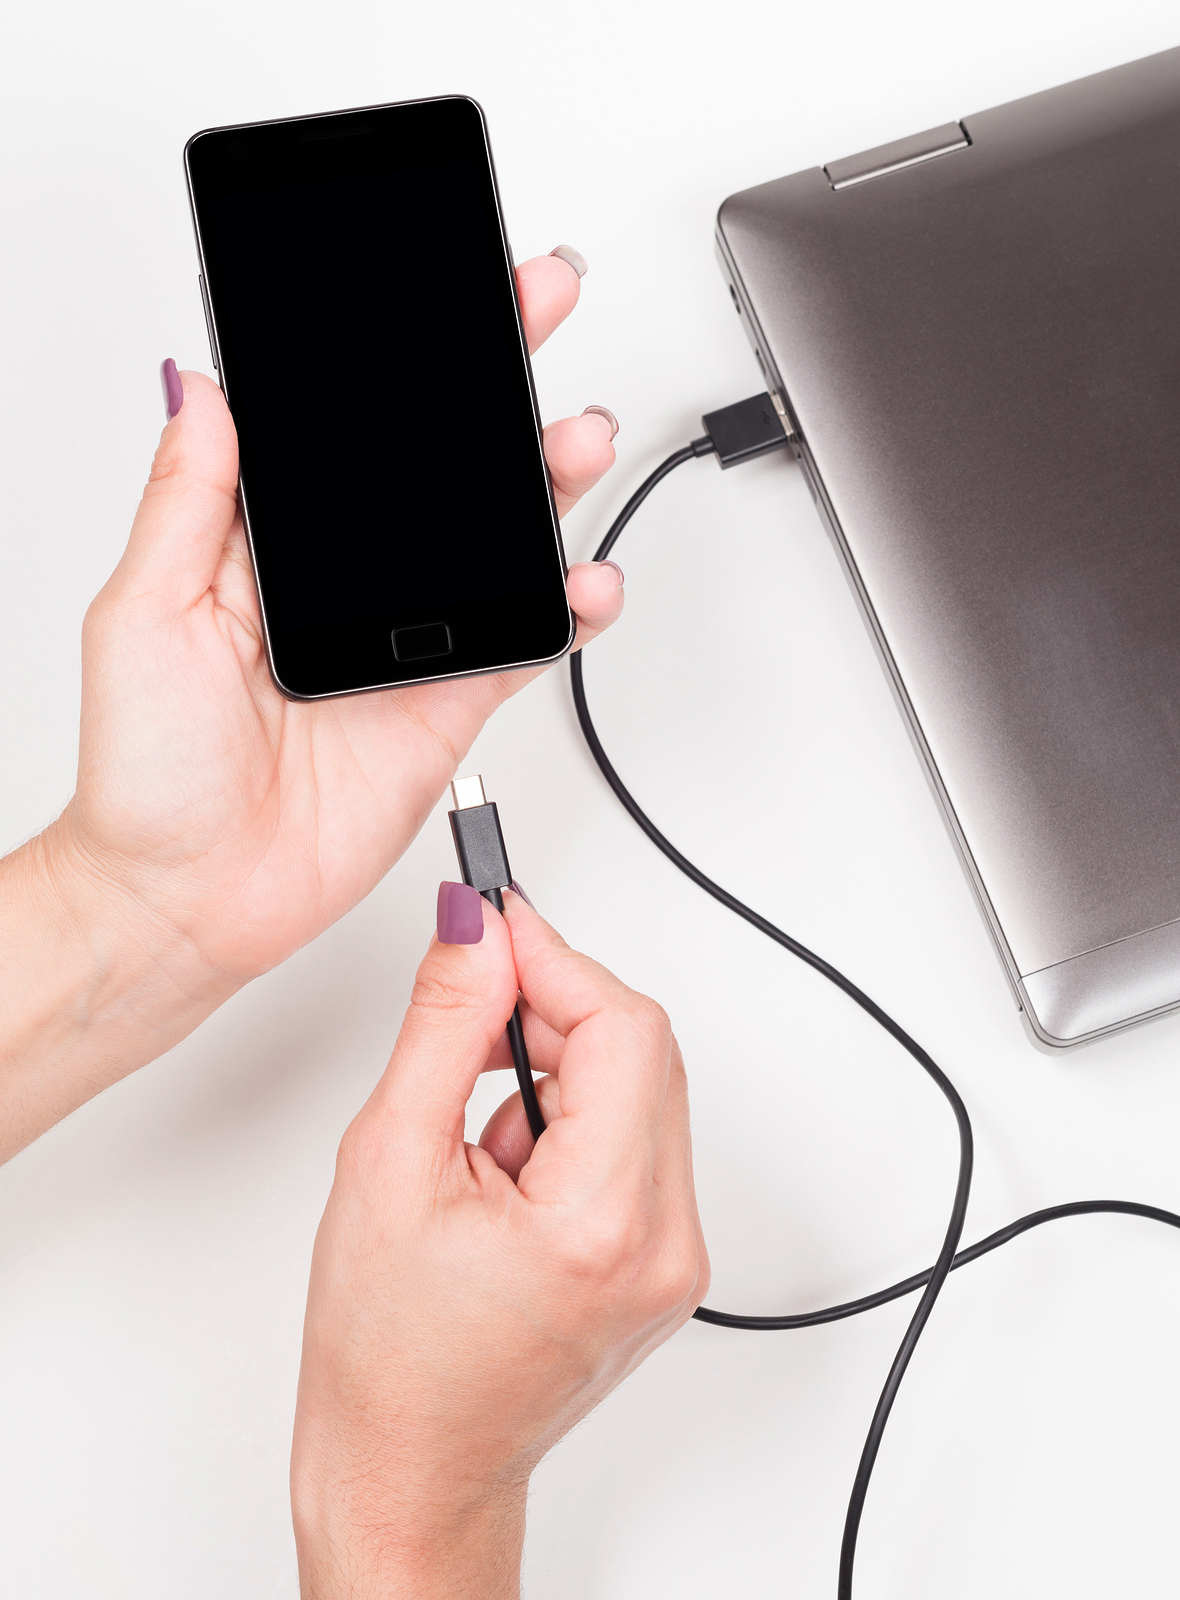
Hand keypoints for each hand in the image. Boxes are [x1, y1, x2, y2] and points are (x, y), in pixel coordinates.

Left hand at [0, 251, 620, 1156]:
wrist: (191, 895)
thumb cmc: (148, 771)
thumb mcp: (143, 612)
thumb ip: (190, 500)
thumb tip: (204, 387)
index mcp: (268, 543)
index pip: (349, 427)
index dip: (400, 355)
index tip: (441, 292)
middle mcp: (346, 582)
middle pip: (439, 464)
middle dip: (495, 381)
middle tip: (541, 306)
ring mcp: (404, 641)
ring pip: (496, 540)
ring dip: (546, 482)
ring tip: (580, 438)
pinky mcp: (446, 704)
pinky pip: (520, 642)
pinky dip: (563, 607)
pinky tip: (585, 578)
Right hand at [291, 890, 707, 1598]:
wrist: (412, 1472)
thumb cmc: (385, 1357)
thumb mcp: (389, 1164)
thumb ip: (444, 1028)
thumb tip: (476, 930)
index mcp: (603, 1223)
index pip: (622, 1026)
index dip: (554, 958)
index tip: (492, 926)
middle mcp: (665, 1242)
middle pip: (645, 1048)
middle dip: (555, 1010)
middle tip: (470, 1019)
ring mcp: (675, 1257)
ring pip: (643, 1088)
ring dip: (559, 1069)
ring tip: (476, 1137)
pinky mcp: (665, 1261)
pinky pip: (639, 1140)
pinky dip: (575, 1120)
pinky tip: (508, 1170)